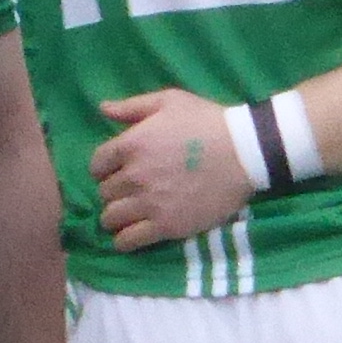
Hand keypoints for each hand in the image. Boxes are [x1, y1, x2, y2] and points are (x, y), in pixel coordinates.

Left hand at [90, 89, 254, 247]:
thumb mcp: (170, 101)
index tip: (115, 171)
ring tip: (127, 214)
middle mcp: (134, 176)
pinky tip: (129, 236)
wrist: (245, 153)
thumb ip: (132, 107)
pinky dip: (123, 240)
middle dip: (113, 191)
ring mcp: (149, 203)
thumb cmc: (208, 122)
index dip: (104, 168)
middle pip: (104, 192)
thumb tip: (103, 108)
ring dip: (115, 216)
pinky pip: (128, 241)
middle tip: (128, 191)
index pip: (96, 164)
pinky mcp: (166, 226)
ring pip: (111, 218)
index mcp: (131, 145)